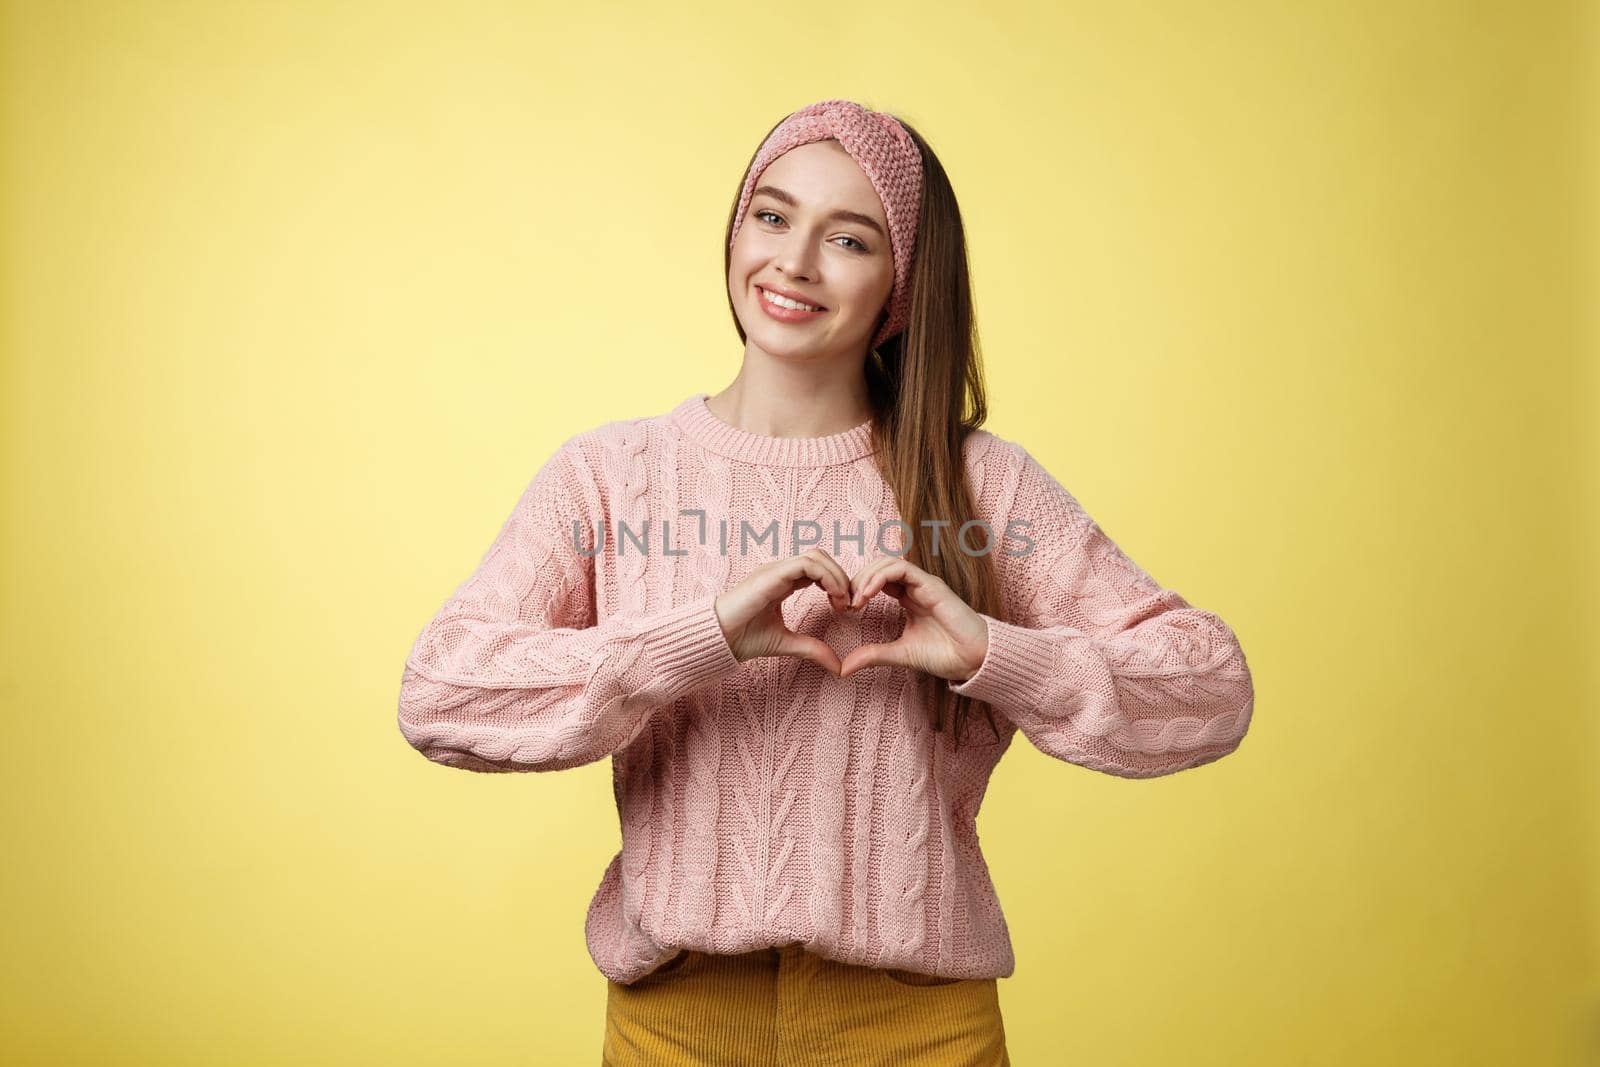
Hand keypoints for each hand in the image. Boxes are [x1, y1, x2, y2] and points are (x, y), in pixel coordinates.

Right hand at [714, 548, 857, 676]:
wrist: (718, 639)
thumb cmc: (743, 638)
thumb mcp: (786, 643)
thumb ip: (812, 649)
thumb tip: (838, 667)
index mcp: (782, 582)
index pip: (817, 570)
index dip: (836, 584)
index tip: (844, 608)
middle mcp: (780, 572)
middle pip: (820, 557)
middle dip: (841, 577)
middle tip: (849, 604)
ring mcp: (775, 570)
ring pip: (816, 556)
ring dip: (837, 576)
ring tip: (843, 601)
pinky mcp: (771, 575)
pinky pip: (807, 564)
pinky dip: (827, 577)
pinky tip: (833, 597)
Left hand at [838, 555, 989, 682]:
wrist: (973, 660)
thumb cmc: (944, 655)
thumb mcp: (899, 654)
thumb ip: (873, 655)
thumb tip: (844, 668)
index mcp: (908, 598)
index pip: (877, 580)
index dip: (858, 588)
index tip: (845, 608)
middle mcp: (915, 587)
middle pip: (879, 567)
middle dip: (858, 580)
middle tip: (845, 602)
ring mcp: (924, 584)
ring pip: (888, 562)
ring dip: (867, 576)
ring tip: (856, 599)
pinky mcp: (932, 585)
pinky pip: (902, 569)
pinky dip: (881, 576)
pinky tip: (868, 594)